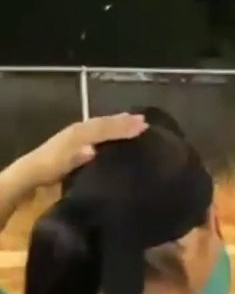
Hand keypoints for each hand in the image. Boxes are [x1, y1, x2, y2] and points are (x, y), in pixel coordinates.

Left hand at [10, 113, 147, 188]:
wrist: (31, 172)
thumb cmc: (49, 168)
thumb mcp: (60, 164)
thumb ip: (76, 156)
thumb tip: (93, 149)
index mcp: (78, 134)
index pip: (104, 128)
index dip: (123, 127)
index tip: (144, 126)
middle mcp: (80, 130)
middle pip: (104, 123)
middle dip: (123, 121)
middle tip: (144, 120)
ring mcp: (78, 134)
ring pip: (101, 124)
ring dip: (118, 122)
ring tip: (135, 120)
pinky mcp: (78, 141)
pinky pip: (98, 130)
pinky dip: (110, 128)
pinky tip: (117, 131)